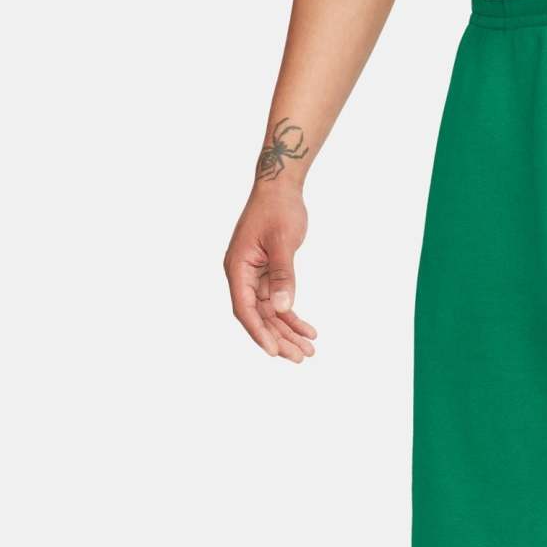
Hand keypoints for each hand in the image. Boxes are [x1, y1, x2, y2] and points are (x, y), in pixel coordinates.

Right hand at [223, 186, 316, 362]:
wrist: (280, 188)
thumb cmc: (278, 209)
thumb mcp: (283, 242)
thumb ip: (283, 276)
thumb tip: (283, 307)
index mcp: (237, 267)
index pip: (244, 308)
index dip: (258, 332)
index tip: (274, 351)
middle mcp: (242, 275)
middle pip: (259, 316)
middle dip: (279, 338)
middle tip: (301, 358)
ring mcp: (254, 276)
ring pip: (270, 313)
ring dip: (288, 332)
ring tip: (309, 351)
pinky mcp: (268, 275)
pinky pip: (279, 302)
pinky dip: (293, 317)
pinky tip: (309, 331)